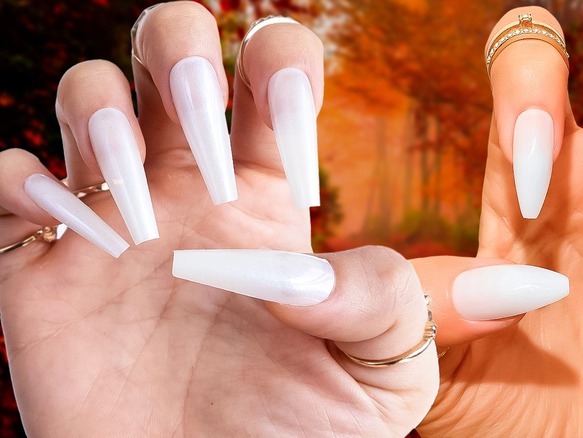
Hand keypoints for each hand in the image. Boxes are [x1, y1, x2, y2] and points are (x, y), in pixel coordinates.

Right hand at [0, 3, 435, 435]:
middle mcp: (190, 191)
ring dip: (99, 108)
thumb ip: (384, 300)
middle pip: (171, 52)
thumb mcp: (383, 373)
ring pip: (88, 96)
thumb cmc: (305, 437)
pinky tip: (65, 222)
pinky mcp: (48, 271)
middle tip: (201, 116)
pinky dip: (19, 179)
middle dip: (180, 50)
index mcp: (270, 197)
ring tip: (136, 191)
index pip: (272, 75)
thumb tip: (304, 264)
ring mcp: (116, 223)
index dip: (280, 61)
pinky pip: (8, 182)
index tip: (292, 116)